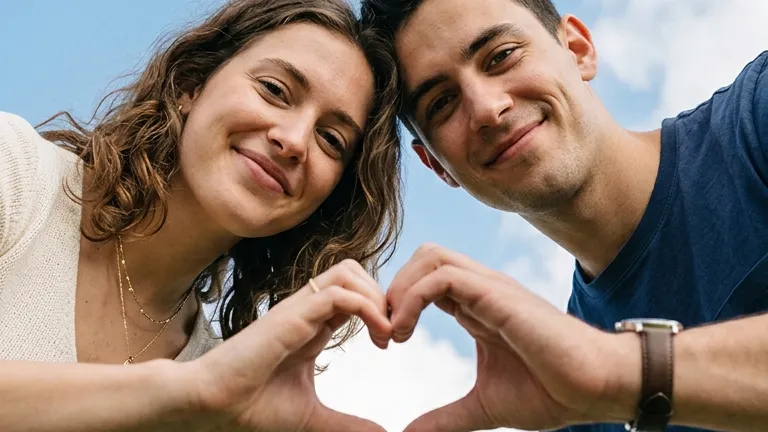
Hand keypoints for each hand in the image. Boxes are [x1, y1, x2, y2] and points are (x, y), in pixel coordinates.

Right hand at [186, 259, 391, 431]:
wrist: (211, 406)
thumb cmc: (251, 407)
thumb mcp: (312, 417)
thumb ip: (346, 424)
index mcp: (312, 325)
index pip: (353, 293)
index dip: (379, 309)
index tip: (391, 342)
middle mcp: (306, 311)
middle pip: (354, 271)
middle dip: (382, 295)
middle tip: (393, 334)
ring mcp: (298, 309)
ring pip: (348, 271)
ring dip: (376, 296)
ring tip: (386, 333)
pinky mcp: (291, 315)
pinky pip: (337, 292)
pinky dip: (366, 306)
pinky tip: (378, 336)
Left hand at [387, 244, 639, 431]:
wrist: (597, 387)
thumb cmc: (552, 391)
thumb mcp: (484, 406)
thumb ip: (447, 417)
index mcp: (475, 306)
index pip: (424, 281)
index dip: (397, 304)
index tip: (384, 343)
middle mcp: (480, 289)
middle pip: (423, 259)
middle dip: (392, 290)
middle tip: (383, 335)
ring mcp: (491, 287)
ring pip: (430, 257)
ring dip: (400, 290)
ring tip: (394, 333)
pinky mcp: (498, 294)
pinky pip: (442, 276)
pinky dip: (414, 297)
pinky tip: (406, 331)